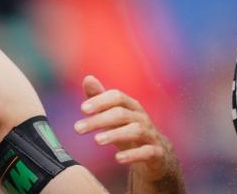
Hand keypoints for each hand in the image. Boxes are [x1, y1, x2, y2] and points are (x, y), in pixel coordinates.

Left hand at [74, 75, 184, 192]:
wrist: (158, 155)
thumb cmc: (130, 131)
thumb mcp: (115, 116)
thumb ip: (100, 99)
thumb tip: (88, 78)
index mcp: (131, 106)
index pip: (117, 97)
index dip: (100, 101)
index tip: (82, 109)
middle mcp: (142, 118)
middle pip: (121, 114)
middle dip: (99, 120)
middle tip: (78, 128)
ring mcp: (151, 135)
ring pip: (135, 130)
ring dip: (115, 134)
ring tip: (96, 140)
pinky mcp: (157, 153)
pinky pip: (147, 152)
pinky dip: (133, 154)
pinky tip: (118, 158)